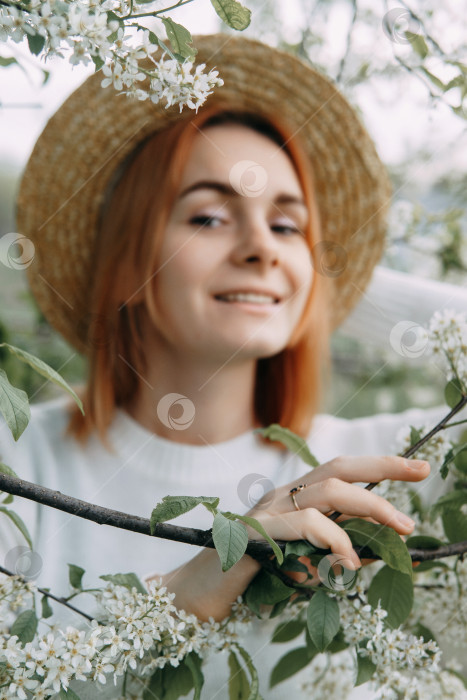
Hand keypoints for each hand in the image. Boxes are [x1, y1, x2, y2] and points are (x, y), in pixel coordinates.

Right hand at [244, 455, 429, 579]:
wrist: (197, 594)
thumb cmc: (251, 580)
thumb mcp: (304, 565)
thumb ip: (335, 553)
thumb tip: (381, 551)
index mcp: (292, 500)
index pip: (339, 471)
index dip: (379, 465)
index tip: (417, 467)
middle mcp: (281, 497)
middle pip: (338, 468)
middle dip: (384, 466)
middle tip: (422, 473)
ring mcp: (267, 511)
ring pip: (327, 491)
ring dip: (371, 507)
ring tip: (400, 529)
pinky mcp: (256, 532)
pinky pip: (305, 525)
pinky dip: (335, 540)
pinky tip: (348, 564)